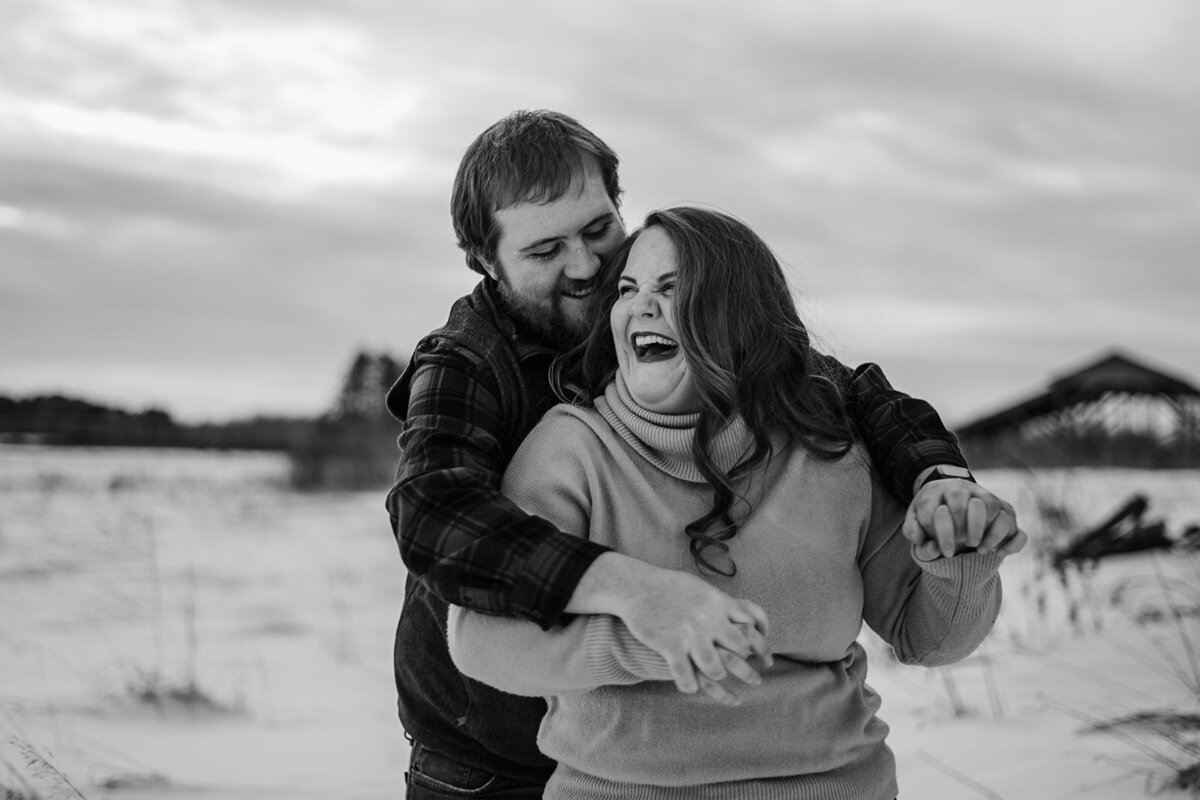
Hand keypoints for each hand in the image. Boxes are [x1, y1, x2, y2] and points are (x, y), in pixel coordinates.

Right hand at [616, 566, 771, 702]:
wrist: (636, 586)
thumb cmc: (668, 586)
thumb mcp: (701, 588)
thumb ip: (720, 602)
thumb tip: (739, 613)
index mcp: (718, 603)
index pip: (751, 624)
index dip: (762, 643)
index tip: (764, 656)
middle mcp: (709, 620)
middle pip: (740, 648)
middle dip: (749, 668)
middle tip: (756, 680)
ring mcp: (690, 635)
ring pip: (716, 667)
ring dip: (719, 677)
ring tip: (719, 678)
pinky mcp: (670, 646)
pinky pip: (685, 675)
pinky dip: (690, 686)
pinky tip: (691, 688)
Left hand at [903, 478, 1026, 559]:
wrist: (948, 499)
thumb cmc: (930, 515)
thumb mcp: (916, 520)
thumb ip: (914, 531)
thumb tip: (931, 547)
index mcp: (935, 490)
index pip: (937, 510)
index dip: (942, 534)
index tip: (944, 551)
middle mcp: (960, 488)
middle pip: (961, 501)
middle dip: (963, 527)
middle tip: (963, 544)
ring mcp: (984, 495)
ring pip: (991, 506)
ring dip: (988, 532)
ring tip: (980, 550)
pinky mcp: (1003, 507)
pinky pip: (1011, 518)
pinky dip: (1010, 538)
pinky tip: (1000, 552)